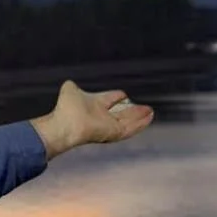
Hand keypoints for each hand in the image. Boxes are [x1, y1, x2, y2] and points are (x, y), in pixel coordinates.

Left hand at [30, 80, 153, 159]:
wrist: (65, 124)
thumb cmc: (65, 109)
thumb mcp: (70, 90)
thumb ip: (72, 87)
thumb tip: (70, 83)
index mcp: (93, 105)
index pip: (109, 100)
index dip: (117, 97)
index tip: (124, 95)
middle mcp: (102, 117)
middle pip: (121, 113)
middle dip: (133, 111)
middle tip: (145, 107)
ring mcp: (108, 126)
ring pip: (128, 122)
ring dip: (140, 117)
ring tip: (150, 112)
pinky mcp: (114, 133)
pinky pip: (130, 128)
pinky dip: (140, 123)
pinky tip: (149, 117)